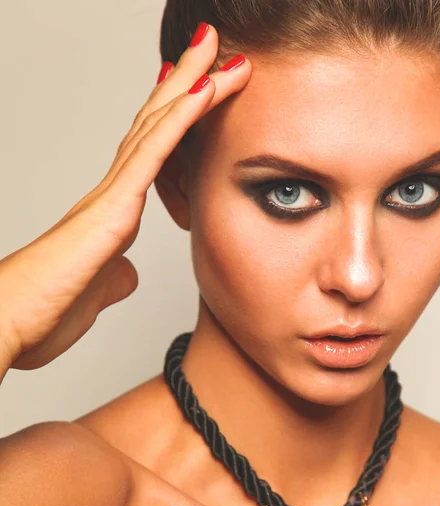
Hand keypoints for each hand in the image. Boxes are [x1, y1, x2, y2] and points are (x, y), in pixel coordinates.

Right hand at [0, 24, 250, 373]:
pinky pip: (154, 154)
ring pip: (157, 125)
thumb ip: (114, 272)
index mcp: (114, 210)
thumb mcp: (98, 289)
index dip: (173, 115)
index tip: (195, 84)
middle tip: (210, 43)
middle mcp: (113, 191)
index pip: (150, 150)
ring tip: (214, 44)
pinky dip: (181, 119)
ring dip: (190, 82)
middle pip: (155, 124)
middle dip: (186, 80)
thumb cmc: (46, 309)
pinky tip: (203, 90)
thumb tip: (125, 270)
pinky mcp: (112, 207)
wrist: (10, 325)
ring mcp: (112, 194)